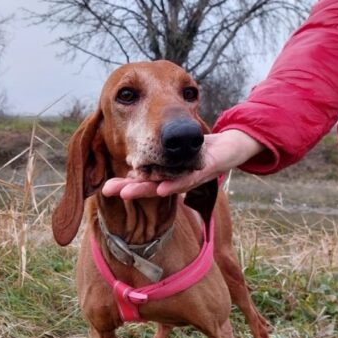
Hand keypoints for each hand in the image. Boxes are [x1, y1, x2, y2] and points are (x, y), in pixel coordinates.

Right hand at [102, 129, 264, 199]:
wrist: (231, 146)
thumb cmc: (200, 148)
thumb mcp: (176, 146)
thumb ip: (157, 148)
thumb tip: (132, 146)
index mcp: (168, 175)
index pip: (142, 180)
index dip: (124, 184)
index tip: (106, 187)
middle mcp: (177, 181)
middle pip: (150, 187)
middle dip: (130, 189)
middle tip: (109, 191)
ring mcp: (191, 178)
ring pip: (165, 186)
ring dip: (146, 189)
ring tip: (127, 191)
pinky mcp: (206, 172)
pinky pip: (189, 180)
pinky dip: (174, 185)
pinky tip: (162, 188)